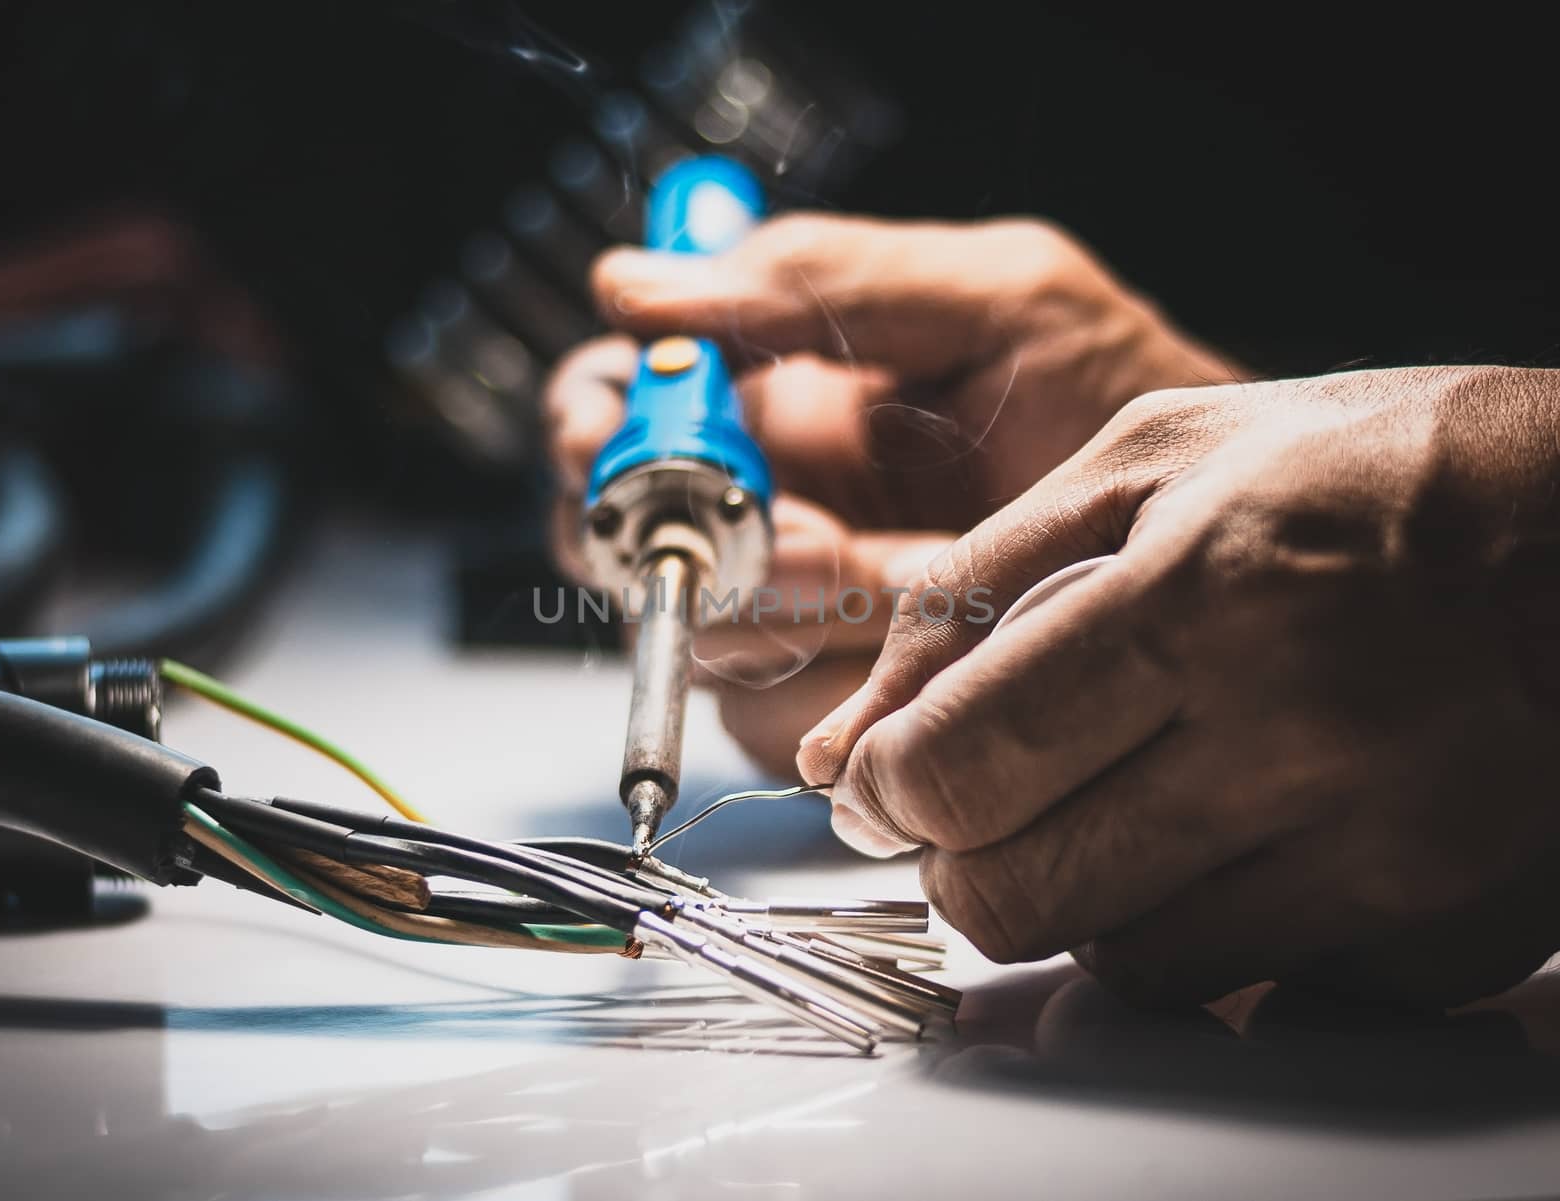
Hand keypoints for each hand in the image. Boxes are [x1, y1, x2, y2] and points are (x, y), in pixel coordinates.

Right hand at [545, 213, 1233, 772]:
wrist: (1215, 541)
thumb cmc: (1115, 403)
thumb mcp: (993, 301)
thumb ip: (827, 278)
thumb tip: (635, 285)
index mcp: (777, 398)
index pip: (622, 404)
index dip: (594, 417)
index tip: (603, 426)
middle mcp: (764, 507)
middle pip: (619, 529)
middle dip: (671, 526)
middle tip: (767, 513)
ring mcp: (790, 616)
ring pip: (689, 626)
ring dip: (769, 603)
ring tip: (878, 566)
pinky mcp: (825, 709)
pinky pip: (765, 719)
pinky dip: (821, 685)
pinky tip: (902, 645)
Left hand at [798, 365, 1559, 1006]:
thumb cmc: (1363, 470)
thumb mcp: (1145, 462)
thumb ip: (968, 597)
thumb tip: (841, 752)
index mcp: (1202, 591)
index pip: (965, 766)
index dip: (891, 790)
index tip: (888, 779)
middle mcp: (1300, 734)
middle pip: (1022, 894)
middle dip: (959, 859)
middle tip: (981, 803)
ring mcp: (1386, 851)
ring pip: (1123, 961)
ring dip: (1074, 894)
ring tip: (1117, 796)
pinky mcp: (1443, 928)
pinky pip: (1248, 987)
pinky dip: (1196, 928)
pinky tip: (1222, 838)